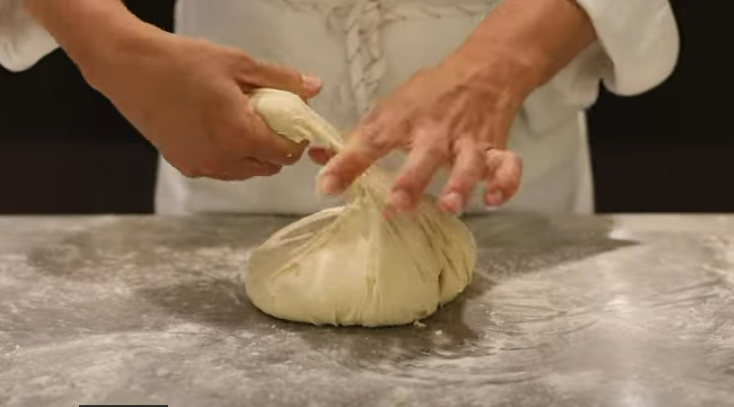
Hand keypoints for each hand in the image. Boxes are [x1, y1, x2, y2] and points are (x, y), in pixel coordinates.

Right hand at [82, 29, 321, 179]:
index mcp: (241, 137)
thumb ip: (281, 80)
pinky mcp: (185, 166)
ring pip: (246, 172)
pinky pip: (222, 169)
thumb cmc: (182, 62)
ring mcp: (202, 167)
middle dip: (276, 146)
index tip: (294, 121)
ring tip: (242, 120)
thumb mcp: (239, 64)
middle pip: (269, 167)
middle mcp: (223, 161)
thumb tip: (314, 87)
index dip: (296, 138)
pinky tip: (219, 127)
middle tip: (268, 116)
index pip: (287, 154)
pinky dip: (230, 155)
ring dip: (253, 153)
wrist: (129, 68)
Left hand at [311, 0, 595, 214]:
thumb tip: (317, 157)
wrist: (481, 73)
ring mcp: (470, 141)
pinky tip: (493, 200)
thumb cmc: (427, 98)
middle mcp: (437, 132)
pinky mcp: (496, 149)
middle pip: (425, 156)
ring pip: (469, 164)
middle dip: (412, 182)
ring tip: (448, 207)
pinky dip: (505, 184)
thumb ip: (357, 139)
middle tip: (395, 207)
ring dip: (460, 185)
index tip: (326, 186)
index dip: (348, 163)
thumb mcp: (390, 109)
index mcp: (404, 119)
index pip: (372, 140)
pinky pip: (508, 167)